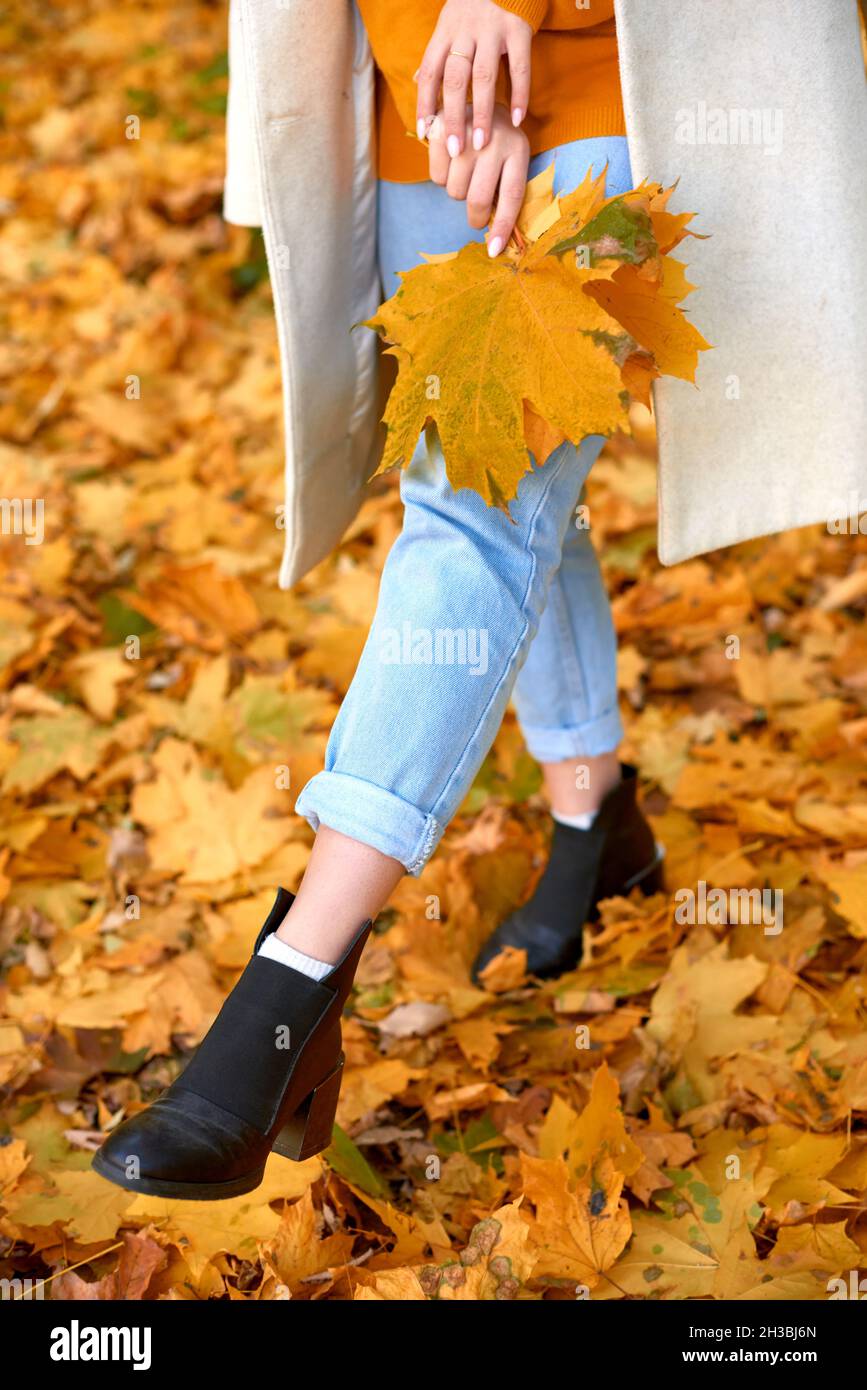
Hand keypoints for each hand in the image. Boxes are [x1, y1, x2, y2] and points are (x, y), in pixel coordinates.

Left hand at [416, 0, 531, 156]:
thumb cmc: (474, 7)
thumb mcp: (449, 24)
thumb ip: (438, 54)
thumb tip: (419, 82)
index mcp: (445, 32)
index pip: (430, 72)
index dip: (425, 104)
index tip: (426, 136)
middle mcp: (466, 31)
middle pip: (455, 79)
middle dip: (453, 117)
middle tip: (455, 151)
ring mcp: (493, 30)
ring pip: (484, 76)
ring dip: (482, 112)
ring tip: (480, 144)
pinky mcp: (519, 30)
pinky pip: (519, 67)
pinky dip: (519, 95)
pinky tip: (517, 120)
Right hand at [428, 102, 529, 256]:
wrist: (480, 98)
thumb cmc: (498, 142)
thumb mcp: (511, 161)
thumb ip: (505, 192)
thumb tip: (496, 241)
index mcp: (518, 149)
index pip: (511, 195)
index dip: (501, 226)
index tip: (494, 251)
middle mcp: (494, 138)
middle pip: (477, 198)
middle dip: (475, 216)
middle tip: (476, 216)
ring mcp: (467, 131)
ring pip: (454, 190)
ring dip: (457, 191)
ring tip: (466, 173)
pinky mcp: (443, 126)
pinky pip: (436, 176)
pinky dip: (441, 177)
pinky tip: (451, 161)